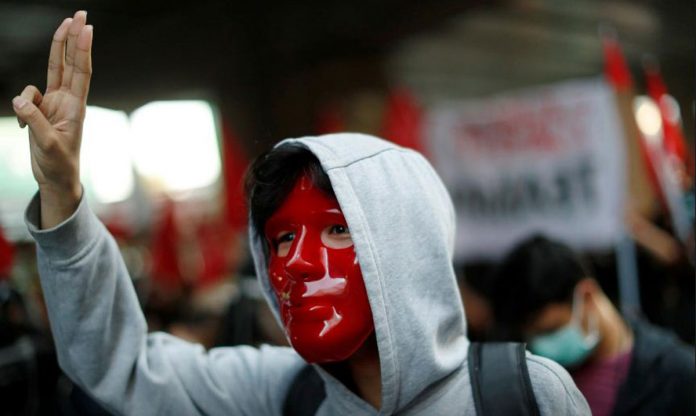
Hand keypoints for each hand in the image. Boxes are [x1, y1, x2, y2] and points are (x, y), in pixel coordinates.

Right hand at [12, 11, 92, 228]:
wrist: (56, 178)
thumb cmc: (60, 164)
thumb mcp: (48, 145)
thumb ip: (35, 121)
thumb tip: (21, 99)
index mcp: (76, 106)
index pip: (81, 71)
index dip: (82, 49)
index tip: (86, 27)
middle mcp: (67, 100)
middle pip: (69, 62)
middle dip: (72, 38)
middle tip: (78, 14)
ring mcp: (54, 103)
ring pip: (48, 73)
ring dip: (39, 83)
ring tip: (37, 122)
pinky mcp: (41, 109)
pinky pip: (27, 96)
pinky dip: (22, 105)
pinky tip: (26, 129)